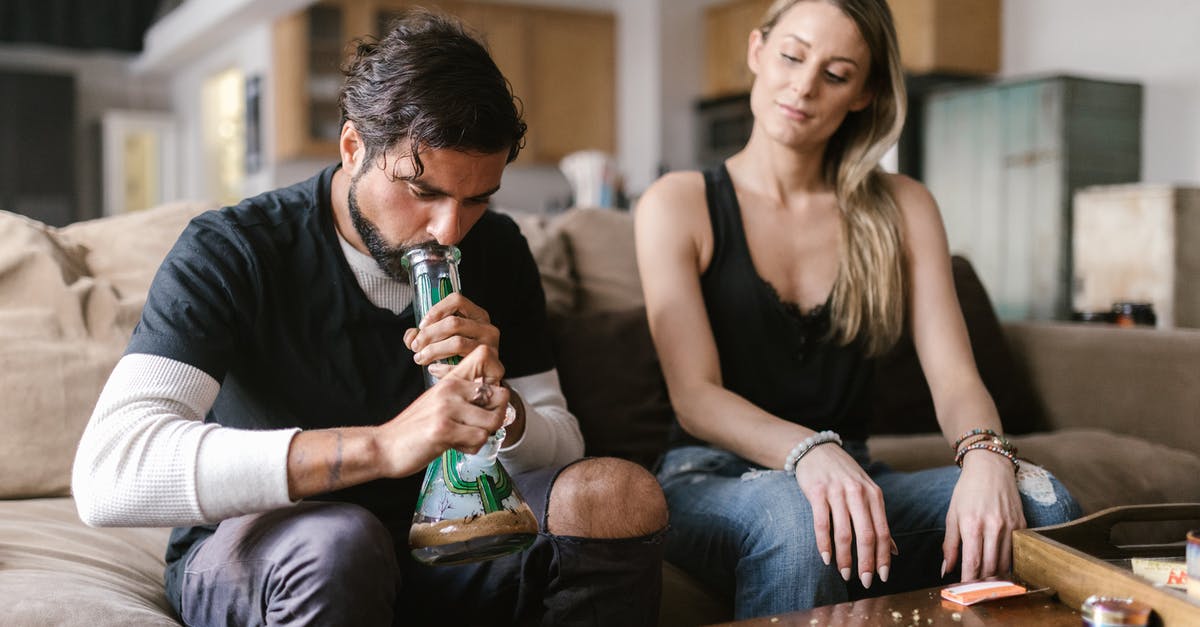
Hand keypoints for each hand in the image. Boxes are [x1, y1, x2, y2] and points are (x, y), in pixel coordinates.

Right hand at [375, 345, 508, 477]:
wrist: (385, 446)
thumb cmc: (415, 428)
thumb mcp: (439, 401)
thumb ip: (464, 395)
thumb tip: (499, 395)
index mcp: (451, 380)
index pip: (488, 364)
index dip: (496, 390)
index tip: (487, 405)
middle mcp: (451, 389)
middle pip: (500, 396)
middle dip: (495, 417)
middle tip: (477, 427)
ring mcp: (447, 408)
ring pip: (492, 421)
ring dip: (482, 435)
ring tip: (462, 438)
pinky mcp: (444, 429)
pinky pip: (479, 438)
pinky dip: (471, 447)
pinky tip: (455, 446)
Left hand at [405, 292, 499, 366]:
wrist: (482, 379)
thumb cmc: (462, 356)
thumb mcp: (445, 338)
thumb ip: (424, 334)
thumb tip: (411, 336)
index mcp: (477, 315)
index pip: (456, 300)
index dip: (436, 310)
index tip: (422, 325)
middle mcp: (487, 328)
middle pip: (453, 323)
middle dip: (429, 334)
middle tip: (416, 346)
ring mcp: (490, 346)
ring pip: (457, 343)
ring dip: (433, 351)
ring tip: (422, 358)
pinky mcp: (490, 365)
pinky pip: (461, 365)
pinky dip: (443, 368)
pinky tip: (434, 369)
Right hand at [794, 444, 893, 587]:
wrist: (817, 450)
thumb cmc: (844, 475)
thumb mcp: (866, 493)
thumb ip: (878, 520)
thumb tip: (894, 551)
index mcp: (874, 495)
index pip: (883, 531)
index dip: (884, 557)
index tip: (883, 576)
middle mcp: (858, 493)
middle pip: (867, 535)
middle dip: (867, 562)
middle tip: (866, 582)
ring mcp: (837, 492)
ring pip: (844, 532)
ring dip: (845, 557)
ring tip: (845, 574)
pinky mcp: (817, 492)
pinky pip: (822, 523)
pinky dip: (824, 544)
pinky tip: (825, 558)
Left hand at [942, 451, 1024, 580]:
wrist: (990, 468)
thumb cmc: (967, 491)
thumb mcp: (952, 515)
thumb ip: (950, 545)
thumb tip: (946, 570)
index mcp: (972, 524)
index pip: (973, 562)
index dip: (968, 581)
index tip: (963, 590)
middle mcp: (993, 526)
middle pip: (990, 566)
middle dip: (982, 582)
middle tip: (974, 590)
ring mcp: (1011, 526)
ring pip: (1005, 563)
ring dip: (996, 576)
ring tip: (986, 582)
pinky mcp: (1023, 525)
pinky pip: (1016, 552)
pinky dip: (1008, 563)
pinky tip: (1000, 567)